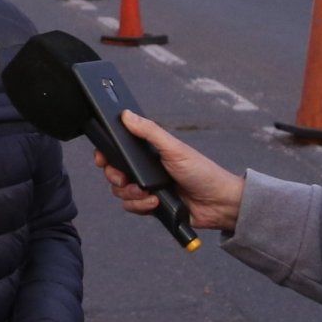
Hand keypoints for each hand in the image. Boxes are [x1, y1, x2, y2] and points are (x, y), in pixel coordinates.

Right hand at [93, 110, 244, 230]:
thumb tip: (126, 114)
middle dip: (116, 177)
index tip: (102, 158)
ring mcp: (147, 188)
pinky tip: (156, 202)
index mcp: (148, 151)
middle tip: (125, 179)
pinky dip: (141, 206)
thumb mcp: (174, 148)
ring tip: (150, 193)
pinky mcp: (150, 205)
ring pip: (120, 192)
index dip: (106, 154)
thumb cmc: (202, 171)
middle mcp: (145, 169)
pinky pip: (132, 207)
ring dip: (132, 194)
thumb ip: (149, 131)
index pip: (118, 150)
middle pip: (113, 172)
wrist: (219, 204)